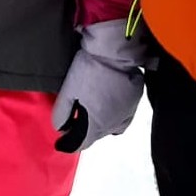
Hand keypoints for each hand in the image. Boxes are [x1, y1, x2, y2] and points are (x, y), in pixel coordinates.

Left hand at [52, 18, 145, 152]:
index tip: (65, 135)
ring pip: (112, 126)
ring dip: (102, 121)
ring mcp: (128, 113)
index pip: (83, 144)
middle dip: (86, 129)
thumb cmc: (88, 70)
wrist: (113, 51)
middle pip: (98, 135)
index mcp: (97, 124)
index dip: (72, 142)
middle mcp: (115, 124)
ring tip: (93, 104)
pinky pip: (124, 114)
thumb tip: (60, 129)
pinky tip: (107, 98)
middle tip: (77, 112)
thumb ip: (61, 114)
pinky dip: (114, 111)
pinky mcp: (136, 101)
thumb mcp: (68, 91)